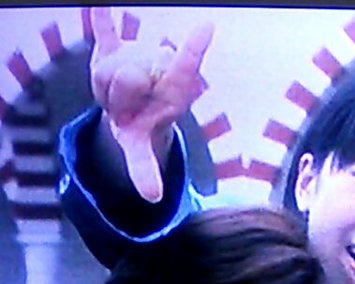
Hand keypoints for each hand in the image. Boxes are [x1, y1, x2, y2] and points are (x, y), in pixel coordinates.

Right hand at [88, 6, 212, 201]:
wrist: (130, 110)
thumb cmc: (140, 125)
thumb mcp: (138, 145)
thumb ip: (140, 151)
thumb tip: (129, 94)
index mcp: (176, 89)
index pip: (183, 68)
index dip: (193, 48)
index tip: (206, 26)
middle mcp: (160, 66)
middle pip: (127, 77)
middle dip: (118, 99)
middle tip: (127, 106)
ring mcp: (136, 55)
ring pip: (107, 69)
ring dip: (105, 90)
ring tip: (119, 93)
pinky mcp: (112, 48)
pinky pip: (104, 29)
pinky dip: (102, 19)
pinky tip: (101, 6)